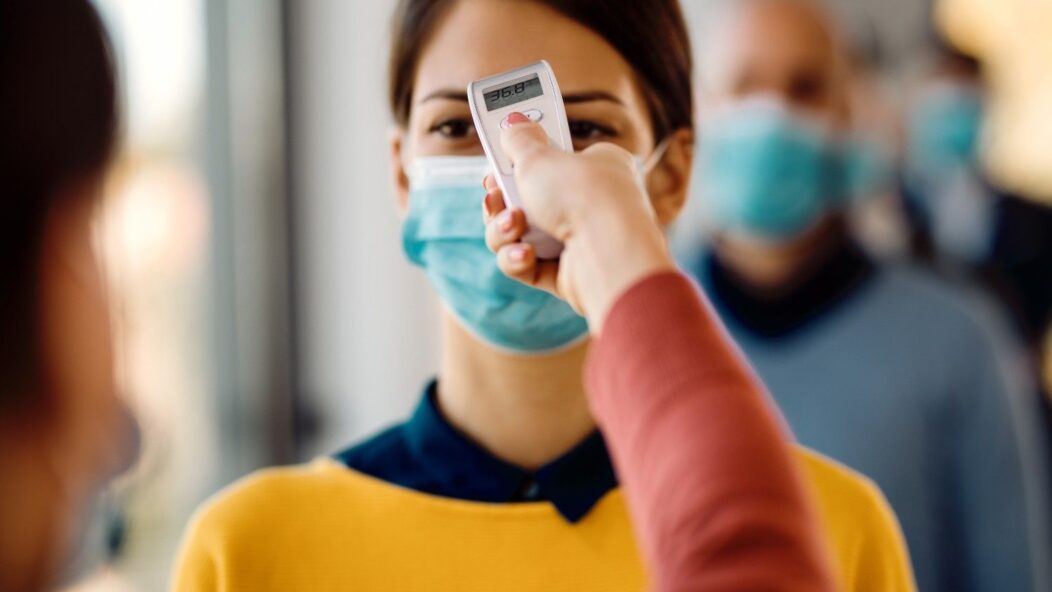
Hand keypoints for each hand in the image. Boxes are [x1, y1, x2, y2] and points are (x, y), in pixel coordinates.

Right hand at [483, 112, 674, 333]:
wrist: (611, 254)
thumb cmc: (585, 197)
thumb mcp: (541, 157)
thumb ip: (520, 140)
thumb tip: (512, 121)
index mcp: (596, 168)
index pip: (552, 157)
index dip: (521, 155)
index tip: (496, 151)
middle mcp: (589, 205)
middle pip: (526, 198)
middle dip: (502, 198)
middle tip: (493, 192)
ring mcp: (577, 242)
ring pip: (518, 234)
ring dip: (504, 229)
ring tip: (514, 223)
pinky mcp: (566, 275)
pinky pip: (526, 265)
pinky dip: (518, 259)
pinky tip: (526, 253)